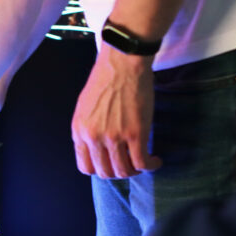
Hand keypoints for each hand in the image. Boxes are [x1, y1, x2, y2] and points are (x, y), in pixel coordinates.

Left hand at [71, 45, 162, 177]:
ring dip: (134, 171)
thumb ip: (87, 128)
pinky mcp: (136, 133)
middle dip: (118, 171)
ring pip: (123, 171)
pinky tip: (156, 161)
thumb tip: (95, 146)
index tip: (111, 164)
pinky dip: (150, 166)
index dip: (100, 169)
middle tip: (129, 163)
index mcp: (79, 131)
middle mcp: (93, 137)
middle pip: (105, 172)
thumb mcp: (84, 107)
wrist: (123, 62)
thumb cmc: (106, 79)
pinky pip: (142, 162)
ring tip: (142, 163)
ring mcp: (114, 137)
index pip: (86, 167)